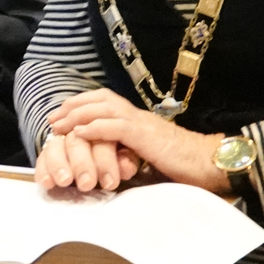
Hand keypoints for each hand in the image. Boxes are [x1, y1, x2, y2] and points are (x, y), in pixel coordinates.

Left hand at [46, 89, 227, 193]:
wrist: (210, 163)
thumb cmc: (183, 165)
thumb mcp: (149, 156)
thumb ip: (130, 152)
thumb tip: (110, 159)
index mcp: (139, 120)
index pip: (106, 102)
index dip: (82, 105)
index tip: (62, 115)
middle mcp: (139, 116)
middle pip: (101, 98)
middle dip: (74, 105)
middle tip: (54, 117)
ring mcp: (143, 124)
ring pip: (105, 108)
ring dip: (78, 114)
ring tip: (61, 124)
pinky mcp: (146, 136)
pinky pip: (116, 126)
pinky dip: (95, 127)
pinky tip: (80, 132)